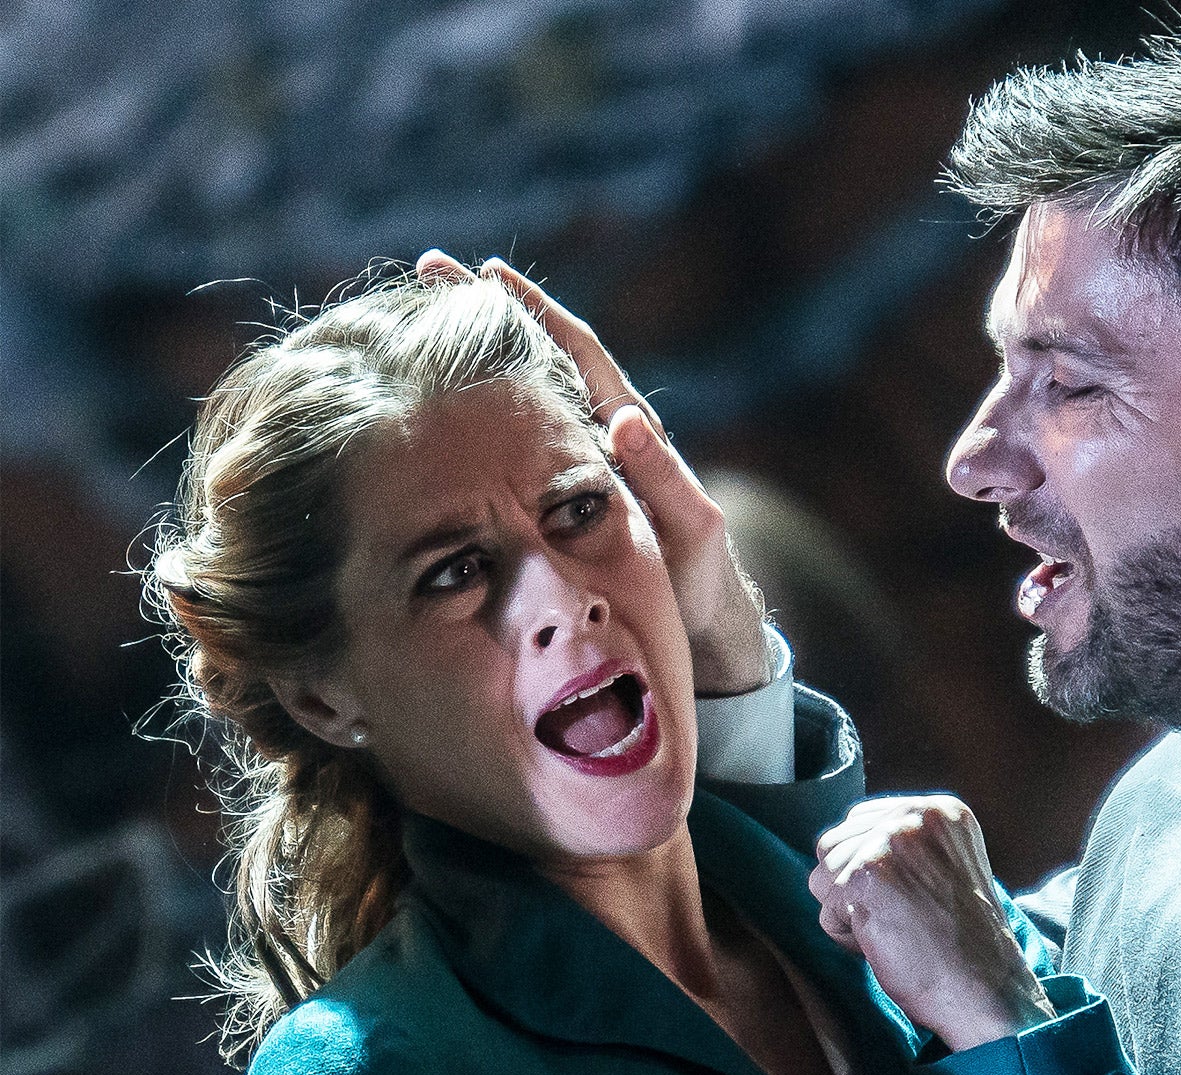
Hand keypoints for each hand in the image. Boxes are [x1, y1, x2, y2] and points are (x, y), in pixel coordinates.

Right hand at [414, 251, 769, 694]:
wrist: (696, 625)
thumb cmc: (696, 578)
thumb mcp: (688, 528)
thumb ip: (662, 478)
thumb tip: (621, 418)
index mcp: (627, 433)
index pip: (574, 351)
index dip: (531, 310)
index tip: (482, 273)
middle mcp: (596, 436)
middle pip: (537, 356)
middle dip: (484, 312)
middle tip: (428, 269)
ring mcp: (572, 465)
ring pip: (516, 397)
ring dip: (470, 360)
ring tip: (411, 324)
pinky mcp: (554, 498)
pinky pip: (508, 445)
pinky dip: (473, 419)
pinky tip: (428, 412)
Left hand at [809, 796, 1052, 1049]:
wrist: (983, 986)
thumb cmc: (962, 942)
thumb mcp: (944, 869)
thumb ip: (903, 846)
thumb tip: (838, 847)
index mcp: (940, 811)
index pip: (861, 821)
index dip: (869, 870)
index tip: (909, 900)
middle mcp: (915, 816)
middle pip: (835, 845)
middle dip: (853, 890)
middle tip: (903, 918)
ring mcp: (891, 841)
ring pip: (823, 875)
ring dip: (848, 913)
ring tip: (896, 929)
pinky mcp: (868, 875)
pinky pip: (827, 911)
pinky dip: (848, 938)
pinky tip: (889, 943)